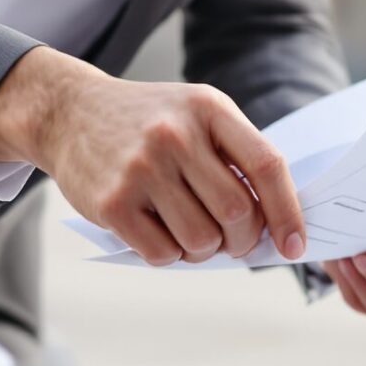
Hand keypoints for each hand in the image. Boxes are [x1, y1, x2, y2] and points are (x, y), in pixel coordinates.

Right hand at [0, 47, 304, 266]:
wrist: (70, 113)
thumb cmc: (147, 122)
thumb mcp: (196, 114)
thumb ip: (236, 155)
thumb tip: (276, 222)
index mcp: (208, 109)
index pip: (266, 165)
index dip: (288, 211)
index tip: (295, 245)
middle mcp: (176, 135)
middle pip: (238, 212)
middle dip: (245, 240)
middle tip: (236, 242)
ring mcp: (141, 169)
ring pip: (202, 240)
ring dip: (206, 251)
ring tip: (193, 235)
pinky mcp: (112, 203)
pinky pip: (162, 254)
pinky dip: (170, 256)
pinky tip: (161, 234)